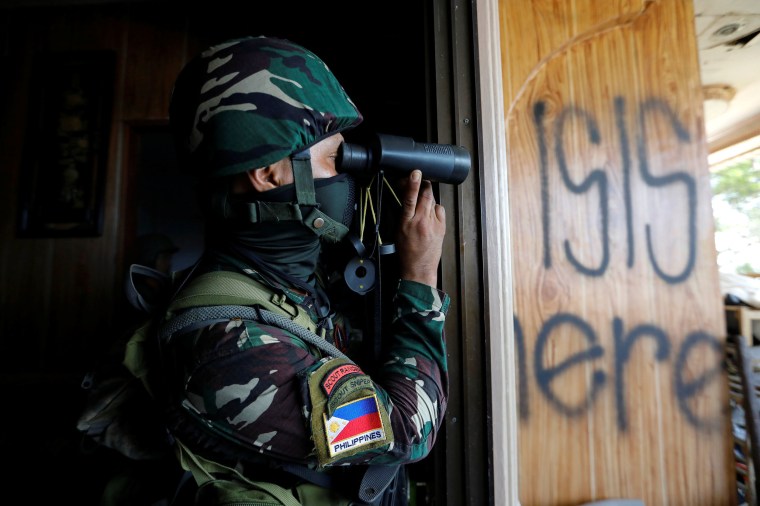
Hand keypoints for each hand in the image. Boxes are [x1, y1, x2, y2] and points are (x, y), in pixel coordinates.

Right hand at [396, 170, 445, 286]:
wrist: (419, 268)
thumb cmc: (406, 252)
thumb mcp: (398, 231)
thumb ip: (402, 213)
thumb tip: (405, 197)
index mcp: (406, 222)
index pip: (409, 198)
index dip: (413, 183)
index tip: (415, 172)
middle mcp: (421, 221)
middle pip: (425, 195)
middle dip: (424, 185)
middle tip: (420, 180)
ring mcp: (434, 224)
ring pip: (433, 201)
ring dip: (428, 198)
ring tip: (422, 206)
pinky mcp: (442, 227)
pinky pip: (439, 209)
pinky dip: (435, 208)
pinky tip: (430, 214)